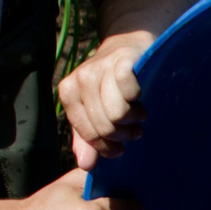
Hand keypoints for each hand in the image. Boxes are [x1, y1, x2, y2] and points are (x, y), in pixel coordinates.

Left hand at [61, 31, 155, 169]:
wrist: (132, 45)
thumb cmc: (115, 84)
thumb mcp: (96, 111)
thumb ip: (88, 138)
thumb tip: (86, 165)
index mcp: (69, 93)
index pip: (87, 134)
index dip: (106, 147)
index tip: (120, 145)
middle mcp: (80, 79)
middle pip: (103, 126)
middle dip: (123, 134)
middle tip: (133, 130)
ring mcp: (99, 68)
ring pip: (116, 114)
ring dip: (133, 119)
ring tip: (138, 114)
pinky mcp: (121, 60)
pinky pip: (128, 91)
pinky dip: (138, 98)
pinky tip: (142, 98)